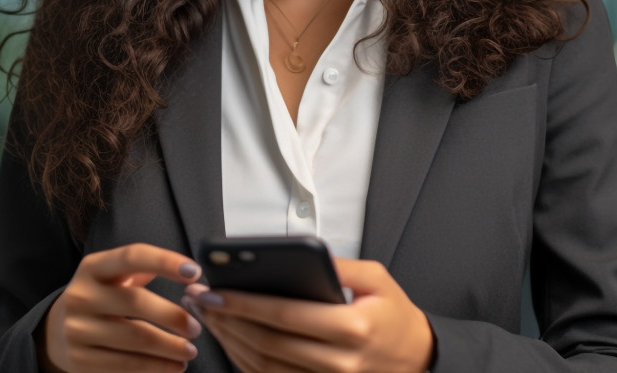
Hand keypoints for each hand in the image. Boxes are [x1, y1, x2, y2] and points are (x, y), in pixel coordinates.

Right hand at [40, 243, 203, 372]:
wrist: (57, 330)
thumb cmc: (104, 296)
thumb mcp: (115, 275)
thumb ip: (146, 268)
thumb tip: (193, 273)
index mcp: (94, 267)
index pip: (133, 256)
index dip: (165, 261)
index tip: (196, 272)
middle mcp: (81, 295)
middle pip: (137, 302)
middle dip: (173, 316)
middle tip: (196, 328)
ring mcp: (76, 329)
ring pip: (134, 338)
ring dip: (169, 348)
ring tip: (189, 351)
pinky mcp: (78, 359)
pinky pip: (123, 365)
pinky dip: (154, 368)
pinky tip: (172, 367)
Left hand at [187, 257, 434, 372]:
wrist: (416, 359)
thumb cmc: (395, 316)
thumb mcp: (377, 279)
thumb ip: (339, 266)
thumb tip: (298, 255)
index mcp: (352, 327)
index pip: (285, 315)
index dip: (244, 304)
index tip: (214, 291)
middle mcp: (338, 362)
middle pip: (266, 343)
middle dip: (227, 321)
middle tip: (199, 301)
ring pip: (263, 367)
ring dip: (229, 342)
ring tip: (207, 318)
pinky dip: (245, 362)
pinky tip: (229, 341)